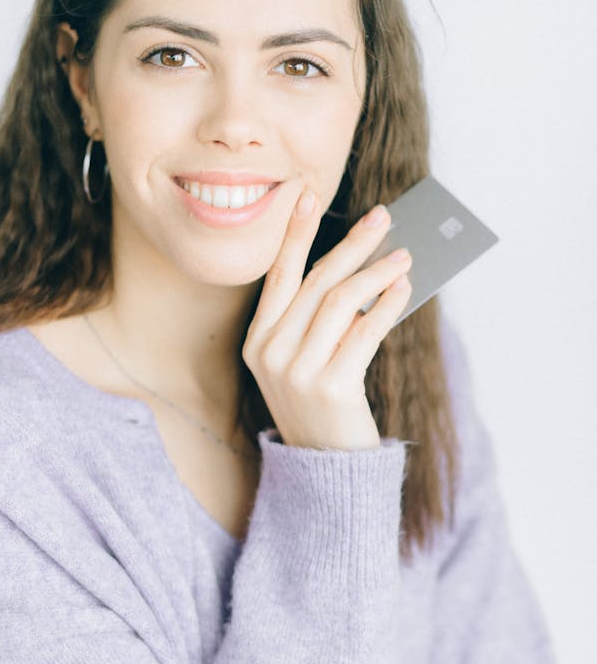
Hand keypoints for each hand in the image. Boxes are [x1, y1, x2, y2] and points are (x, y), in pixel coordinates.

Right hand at [242, 188, 412, 450]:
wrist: (325, 468)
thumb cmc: (322, 404)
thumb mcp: (305, 359)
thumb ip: (321, 317)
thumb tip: (364, 263)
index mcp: (257, 339)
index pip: (279, 274)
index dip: (295, 232)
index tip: (308, 195)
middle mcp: (270, 352)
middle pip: (317, 281)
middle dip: (353, 245)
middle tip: (384, 220)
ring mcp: (296, 371)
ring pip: (342, 302)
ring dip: (377, 272)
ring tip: (404, 258)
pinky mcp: (329, 388)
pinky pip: (364, 332)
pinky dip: (387, 306)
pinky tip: (404, 290)